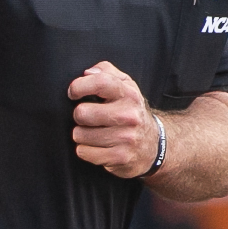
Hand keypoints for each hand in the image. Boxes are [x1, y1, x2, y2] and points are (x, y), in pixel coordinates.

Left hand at [68, 61, 159, 178]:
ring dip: (81, 134)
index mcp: (128, 94)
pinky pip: (84, 152)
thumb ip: (106, 71)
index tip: (73, 93)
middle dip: (79, 115)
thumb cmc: (131, 111)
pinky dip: (85, 150)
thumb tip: (87, 72)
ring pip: (80, 135)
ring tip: (93, 132)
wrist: (154, 144)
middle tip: (87, 117)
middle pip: (82, 113)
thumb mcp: (125, 85)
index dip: (79, 86)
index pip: (100, 82)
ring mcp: (126, 138)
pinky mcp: (120, 157)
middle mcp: (129, 115)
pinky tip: (97, 146)